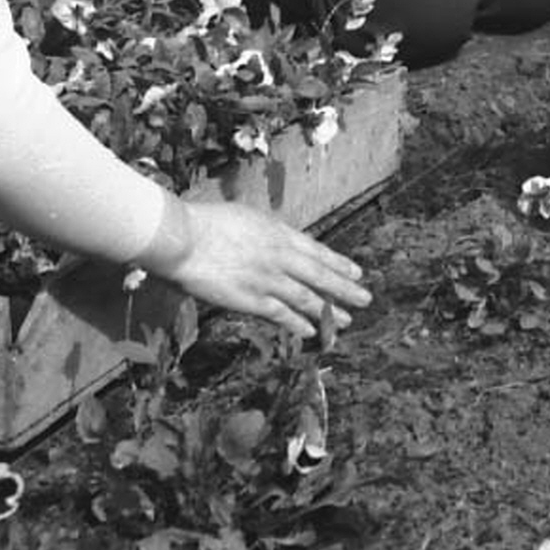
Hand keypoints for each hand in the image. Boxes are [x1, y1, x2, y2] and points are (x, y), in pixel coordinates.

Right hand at [161, 200, 370, 338]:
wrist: (184, 238)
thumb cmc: (205, 223)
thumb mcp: (246, 218)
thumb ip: (265, 233)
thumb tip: (274, 241)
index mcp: (279, 232)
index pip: (317, 251)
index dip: (338, 263)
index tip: (356, 271)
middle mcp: (281, 255)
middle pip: (321, 275)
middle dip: (345, 288)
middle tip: (366, 297)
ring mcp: (269, 278)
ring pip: (308, 298)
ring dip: (330, 310)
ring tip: (349, 320)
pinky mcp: (252, 299)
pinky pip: (283, 315)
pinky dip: (300, 324)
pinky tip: (313, 332)